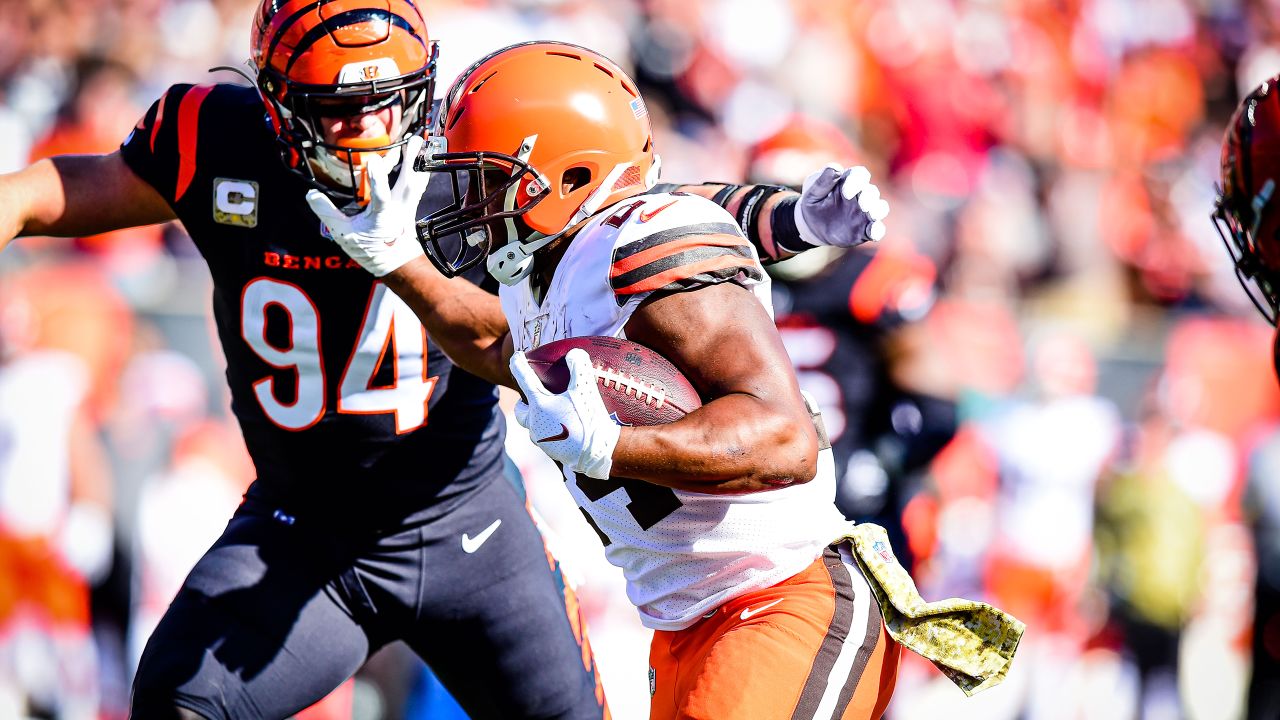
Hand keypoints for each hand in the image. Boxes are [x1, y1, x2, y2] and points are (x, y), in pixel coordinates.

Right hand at [304, 135, 429, 276]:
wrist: (395, 264)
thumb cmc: (370, 251)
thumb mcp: (343, 235)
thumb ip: (327, 214)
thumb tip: (312, 195)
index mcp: (381, 218)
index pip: (381, 197)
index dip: (377, 179)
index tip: (374, 162)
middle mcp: (398, 211)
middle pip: (408, 183)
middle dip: (410, 162)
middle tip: (413, 141)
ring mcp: (408, 208)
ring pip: (416, 183)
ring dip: (418, 162)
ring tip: (419, 143)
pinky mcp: (411, 207)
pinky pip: (417, 186)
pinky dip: (420, 171)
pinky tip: (420, 159)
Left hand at [510, 348, 619, 479]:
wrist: (598, 452)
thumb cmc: (588, 418)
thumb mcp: (586, 388)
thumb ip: (579, 366)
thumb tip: (574, 352)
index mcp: (539, 405)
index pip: (524, 379)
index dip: (518, 365)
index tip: (516, 356)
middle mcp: (535, 423)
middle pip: (520, 411)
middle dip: (523, 402)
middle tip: (532, 396)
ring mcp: (542, 440)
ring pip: (532, 427)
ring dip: (536, 418)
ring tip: (551, 414)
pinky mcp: (552, 453)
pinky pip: (545, 439)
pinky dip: (550, 431)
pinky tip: (564, 429)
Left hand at [795, 164, 889, 246]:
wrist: (810, 226)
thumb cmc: (813, 203)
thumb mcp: (812, 192)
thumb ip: (822, 181)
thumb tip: (836, 169)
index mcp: (849, 182)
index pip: (860, 174)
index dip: (857, 180)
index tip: (845, 192)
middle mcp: (861, 196)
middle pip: (872, 191)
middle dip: (868, 197)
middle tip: (861, 203)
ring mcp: (864, 213)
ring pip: (880, 208)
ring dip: (877, 210)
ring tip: (870, 214)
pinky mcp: (864, 230)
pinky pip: (877, 229)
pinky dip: (877, 230)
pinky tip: (872, 231)